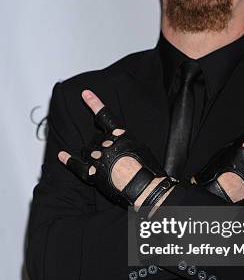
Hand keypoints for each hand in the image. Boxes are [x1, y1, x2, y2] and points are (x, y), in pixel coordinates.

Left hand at [57, 89, 168, 209]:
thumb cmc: (146, 168)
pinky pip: (76, 165)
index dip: (94, 103)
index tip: (85, 93)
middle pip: (95, 138)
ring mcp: (97, 157)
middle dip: (101, 146)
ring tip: (106, 166)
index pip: (104, 115)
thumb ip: (127, 142)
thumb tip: (122, 146)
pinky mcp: (92, 172)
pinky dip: (67, 160)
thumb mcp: (141, 147)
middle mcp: (105, 143)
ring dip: (92, 155)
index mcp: (119, 134)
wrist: (142, 186)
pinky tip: (61, 155)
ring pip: (87, 150)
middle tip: (114, 158)